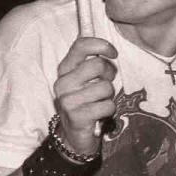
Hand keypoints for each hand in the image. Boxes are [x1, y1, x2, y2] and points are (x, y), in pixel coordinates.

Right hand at [53, 37, 117, 154]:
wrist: (73, 136)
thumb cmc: (85, 103)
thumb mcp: (84, 79)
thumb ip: (90, 61)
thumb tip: (99, 39)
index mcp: (64, 70)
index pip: (81, 45)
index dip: (101, 45)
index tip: (113, 53)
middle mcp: (63, 83)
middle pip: (97, 64)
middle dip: (109, 74)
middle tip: (106, 84)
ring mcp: (68, 100)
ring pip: (105, 87)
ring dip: (108, 96)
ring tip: (100, 102)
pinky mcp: (77, 116)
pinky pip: (107, 105)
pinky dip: (109, 110)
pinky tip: (100, 114)